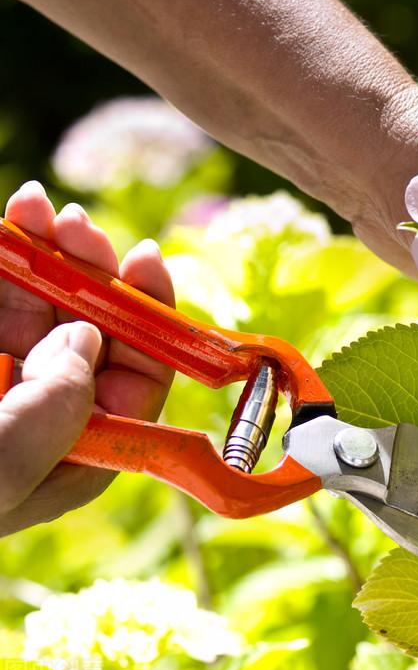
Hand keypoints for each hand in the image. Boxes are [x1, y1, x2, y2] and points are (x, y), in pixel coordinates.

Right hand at [0, 181, 173, 534]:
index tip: (144, 259)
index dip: (151, 319)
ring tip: (38, 203)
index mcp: (74, 455)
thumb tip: (86, 335)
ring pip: (39, 303)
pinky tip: (12, 219)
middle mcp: (42, 413)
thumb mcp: (5, 466)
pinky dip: (3, 253)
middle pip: (91, 330)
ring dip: (46, 249)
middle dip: (92, 271)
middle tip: (78, 224)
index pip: (137, 381)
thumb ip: (60, 406)